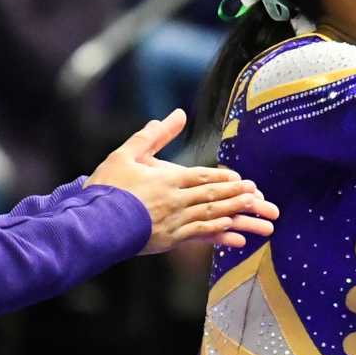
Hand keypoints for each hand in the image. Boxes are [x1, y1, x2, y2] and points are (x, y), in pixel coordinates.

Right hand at [90, 111, 279, 252]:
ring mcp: (174, 222)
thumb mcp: (127, 153)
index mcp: (168, 179)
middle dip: (241, 198)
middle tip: (264, 200)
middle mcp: (176, 200)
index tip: (245, 181)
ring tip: (261, 219)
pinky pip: (200, 237)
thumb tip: (176, 114)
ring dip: (239, 218)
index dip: (226, 180)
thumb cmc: (107, 187)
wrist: (91, 222)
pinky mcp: (168, 240)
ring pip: (213, 218)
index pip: (203, 177)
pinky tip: (238, 240)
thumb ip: (154, 135)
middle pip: (215, 197)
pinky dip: (220, 237)